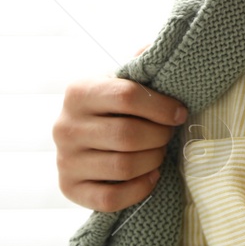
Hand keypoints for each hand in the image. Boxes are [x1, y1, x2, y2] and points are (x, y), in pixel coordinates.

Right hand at [52, 62, 188, 211]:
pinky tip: (151, 176)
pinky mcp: (69, 189)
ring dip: (153, 161)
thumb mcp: (122, 81)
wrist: (85, 139)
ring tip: (160, 153)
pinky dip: (138, 189)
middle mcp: (65, 126)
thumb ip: (141, 66)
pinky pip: (110, 198)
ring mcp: (64, 160)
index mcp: (78, 91)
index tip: (179, 113)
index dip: (161, 106)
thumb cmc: (113, 107)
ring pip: (122, 167)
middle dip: (159, 136)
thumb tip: (156, 47)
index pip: (127, 96)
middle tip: (169, 135)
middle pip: (127, 135)